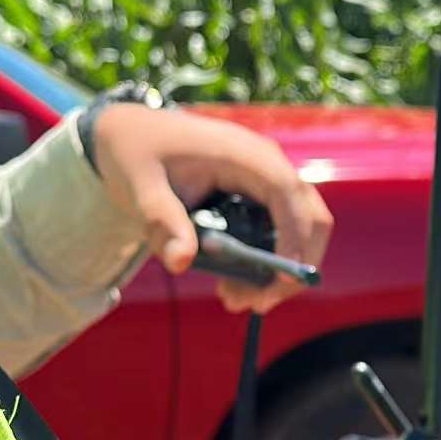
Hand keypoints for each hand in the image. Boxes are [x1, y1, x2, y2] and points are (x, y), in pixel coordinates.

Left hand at [89, 104, 332, 312]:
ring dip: (279, 270)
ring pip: (300, 229)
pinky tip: (231, 284)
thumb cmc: (138, 155)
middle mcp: (265, 163)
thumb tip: (181, 262)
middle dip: (295, 265)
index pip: (286, 192)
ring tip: (233, 299)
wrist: (130, 135)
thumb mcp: (142, 189)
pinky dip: (266, 262)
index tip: (280, 280)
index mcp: (243, 153)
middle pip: (310, 216)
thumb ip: (162, 223)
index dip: (294, 236)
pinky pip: (280, 231)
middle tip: (259, 304)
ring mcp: (266, 179)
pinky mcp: (258, 196)